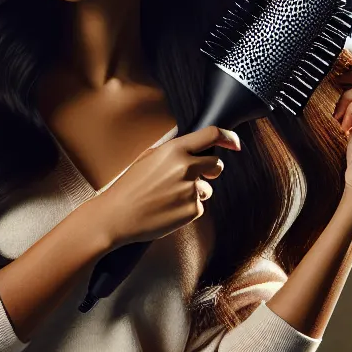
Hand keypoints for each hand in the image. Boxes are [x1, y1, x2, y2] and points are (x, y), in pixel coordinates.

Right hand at [84, 125, 242, 246]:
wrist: (116, 216)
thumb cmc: (129, 188)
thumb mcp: (148, 159)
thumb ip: (173, 153)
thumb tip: (194, 151)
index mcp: (174, 150)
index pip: (211, 134)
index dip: (228, 137)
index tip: (235, 143)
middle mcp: (186, 167)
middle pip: (216, 164)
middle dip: (210, 170)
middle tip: (194, 177)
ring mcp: (191, 189)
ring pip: (207, 189)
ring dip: (194, 192)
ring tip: (168, 198)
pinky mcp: (193, 210)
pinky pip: (198, 206)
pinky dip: (186, 208)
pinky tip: (167, 210)